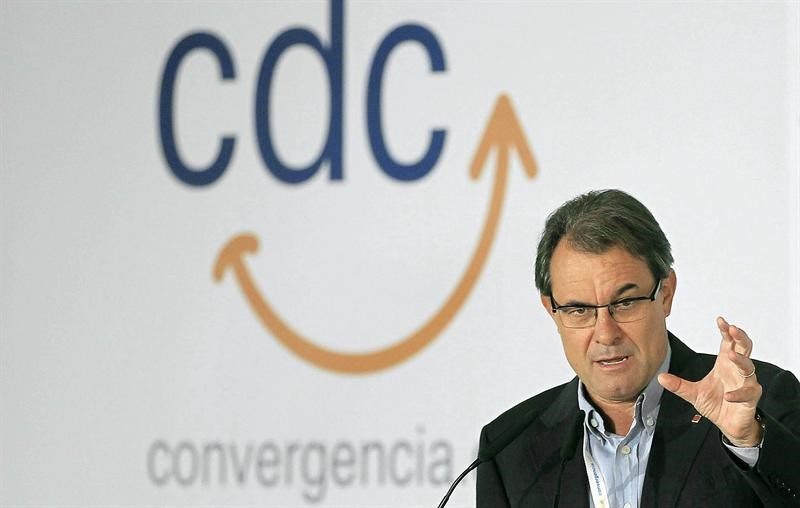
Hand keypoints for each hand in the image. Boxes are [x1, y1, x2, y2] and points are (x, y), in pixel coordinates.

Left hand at [658, 317, 762, 446]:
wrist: (728, 426)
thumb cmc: (716, 404)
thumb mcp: (693, 394)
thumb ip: (678, 385)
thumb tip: (660, 377)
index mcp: (724, 364)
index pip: (728, 343)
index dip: (726, 331)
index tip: (720, 320)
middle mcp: (736, 370)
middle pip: (744, 348)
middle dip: (740, 337)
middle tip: (733, 328)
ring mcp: (746, 383)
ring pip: (748, 367)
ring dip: (741, 360)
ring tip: (730, 355)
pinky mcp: (750, 398)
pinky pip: (747, 392)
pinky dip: (738, 393)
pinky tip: (728, 395)